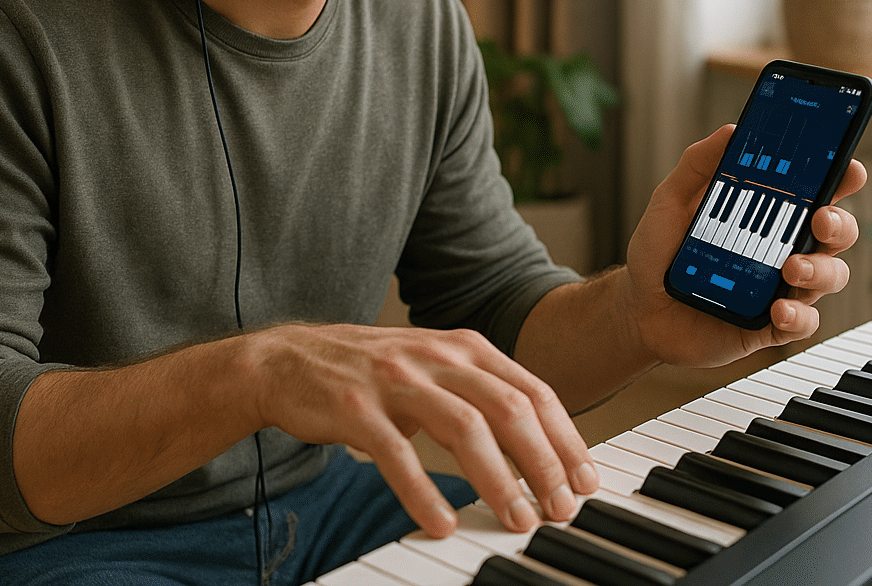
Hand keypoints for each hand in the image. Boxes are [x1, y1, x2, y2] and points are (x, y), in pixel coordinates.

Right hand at [245, 323, 597, 536]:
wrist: (286, 360)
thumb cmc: (371, 373)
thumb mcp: (435, 371)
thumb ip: (483, 397)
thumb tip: (542, 449)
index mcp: (464, 347)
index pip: (533, 391)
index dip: (565, 438)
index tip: (585, 481)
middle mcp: (436, 355)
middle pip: (508, 408)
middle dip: (543, 463)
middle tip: (560, 509)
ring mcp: (395, 378)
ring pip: (463, 427)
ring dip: (498, 479)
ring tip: (516, 520)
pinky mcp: (356, 407)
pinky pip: (398, 454)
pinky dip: (424, 492)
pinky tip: (442, 523)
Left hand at [620, 124, 865, 368]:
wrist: (637, 308)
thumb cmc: (657, 254)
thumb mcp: (670, 202)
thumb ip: (697, 165)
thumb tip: (731, 131)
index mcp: (767, 213)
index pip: (816, 191)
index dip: (841, 178)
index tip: (849, 169)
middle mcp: (782, 247)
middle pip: (837, 232)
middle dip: (840, 224)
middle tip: (820, 220)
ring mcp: (781, 287)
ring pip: (831, 276)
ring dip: (821, 270)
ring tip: (792, 268)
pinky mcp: (771, 324)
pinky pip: (804, 322)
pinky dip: (799, 317)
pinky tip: (779, 310)